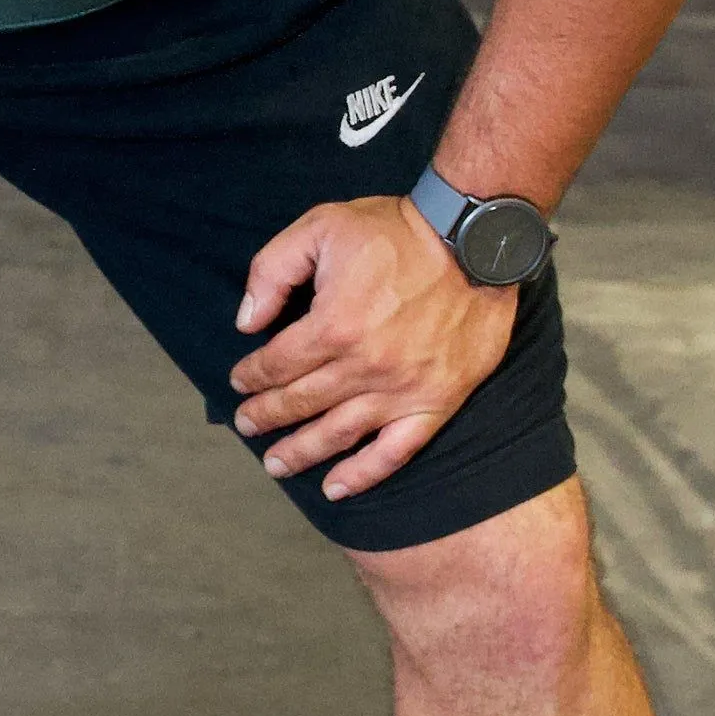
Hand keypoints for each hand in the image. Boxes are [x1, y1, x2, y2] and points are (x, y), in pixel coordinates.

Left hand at [229, 195, 520, 504]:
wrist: (474, 240)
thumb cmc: (396, 231)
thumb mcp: (320, 226)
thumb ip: (272, 271)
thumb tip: (246, 322)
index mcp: (333, 326)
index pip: (277, 364)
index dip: (251, 376)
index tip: (240, 381)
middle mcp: (364, 367)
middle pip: (300, 402)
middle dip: (266, 416)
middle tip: (246, 425)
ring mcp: (402, 390)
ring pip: (339, 434)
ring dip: (301, 452)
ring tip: (276, 464)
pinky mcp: (437, 401)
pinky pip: (396, 451)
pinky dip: (364, 474)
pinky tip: (337, 488)